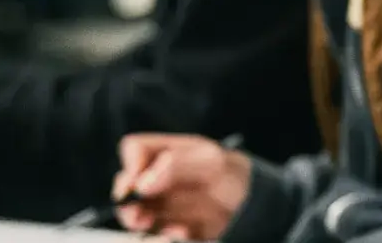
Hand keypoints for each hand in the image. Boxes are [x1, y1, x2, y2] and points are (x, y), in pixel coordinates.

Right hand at [114, 134, 250, 240]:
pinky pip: (158, 234)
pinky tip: (181, 235)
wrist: (255, 204)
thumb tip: (141, 184)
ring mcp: (163, 204)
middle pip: (126, 188)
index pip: (135, 149)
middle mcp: (158, 178)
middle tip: (139, 216)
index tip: (140, 184)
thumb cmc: (233, 174)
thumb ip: (175, 167)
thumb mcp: (210, 162)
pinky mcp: (171, 227)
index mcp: (167, 152)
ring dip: (142, 224)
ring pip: (136, 215)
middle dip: (128, 203)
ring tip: (157, 229)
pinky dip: (164, 237)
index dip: (132, 165)